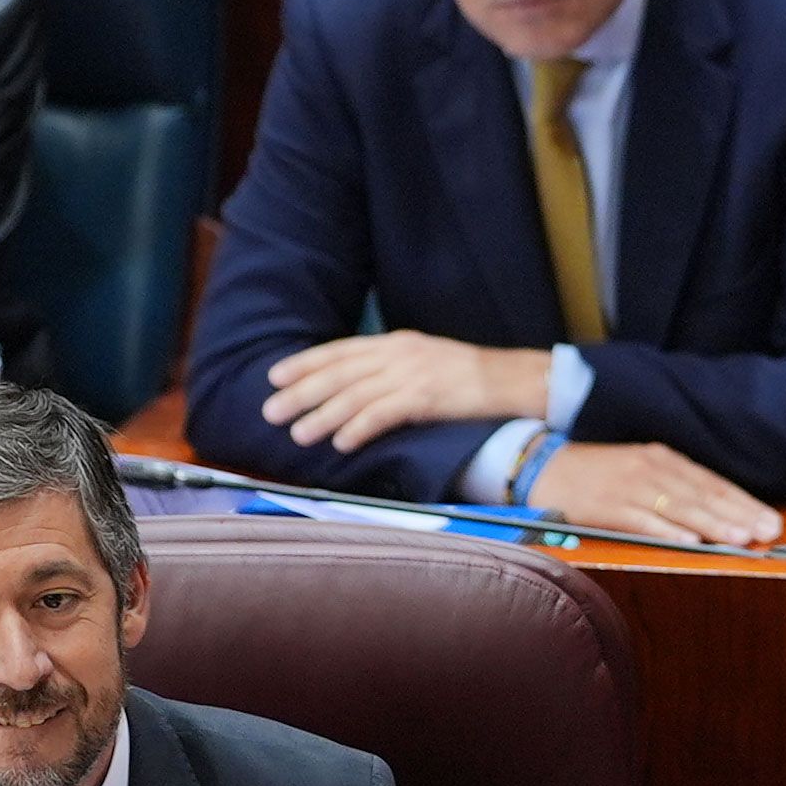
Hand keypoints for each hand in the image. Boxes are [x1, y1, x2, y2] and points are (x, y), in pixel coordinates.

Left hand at [260, 332, 548, 452]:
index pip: (341, 350)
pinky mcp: (427, 398)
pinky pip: (383, 414)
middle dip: (302, 392)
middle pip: (339, 373)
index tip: (275, 376)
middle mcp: (399, 354)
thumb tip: (358, 386)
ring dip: (322, 416)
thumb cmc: (471, 378)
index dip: (305, 363)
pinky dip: (358, 428)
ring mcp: (413, 375)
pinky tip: (340, 442)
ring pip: (355, 395)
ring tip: (298, 434)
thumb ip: (393, 369)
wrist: (514, 380)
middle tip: (271, 411)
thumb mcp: (427, 362)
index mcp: (397, 342)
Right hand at [531, 442, 781, 545]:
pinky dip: (667, 531)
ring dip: (713, 523)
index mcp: (662, 460)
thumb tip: (713, 512)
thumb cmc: (595, 474)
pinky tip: (690, 542)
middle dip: (739, 514)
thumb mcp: (638, 471)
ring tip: (741, 537)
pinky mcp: (607, 505)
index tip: (771, 521)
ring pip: (680, 507)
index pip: (712, 483)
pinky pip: (642, 520)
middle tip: (769, 531)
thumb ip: (673, 488)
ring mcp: (629, 486)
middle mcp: (651, 469)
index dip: (743, 502)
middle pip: (703, 495)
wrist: (540, 465)